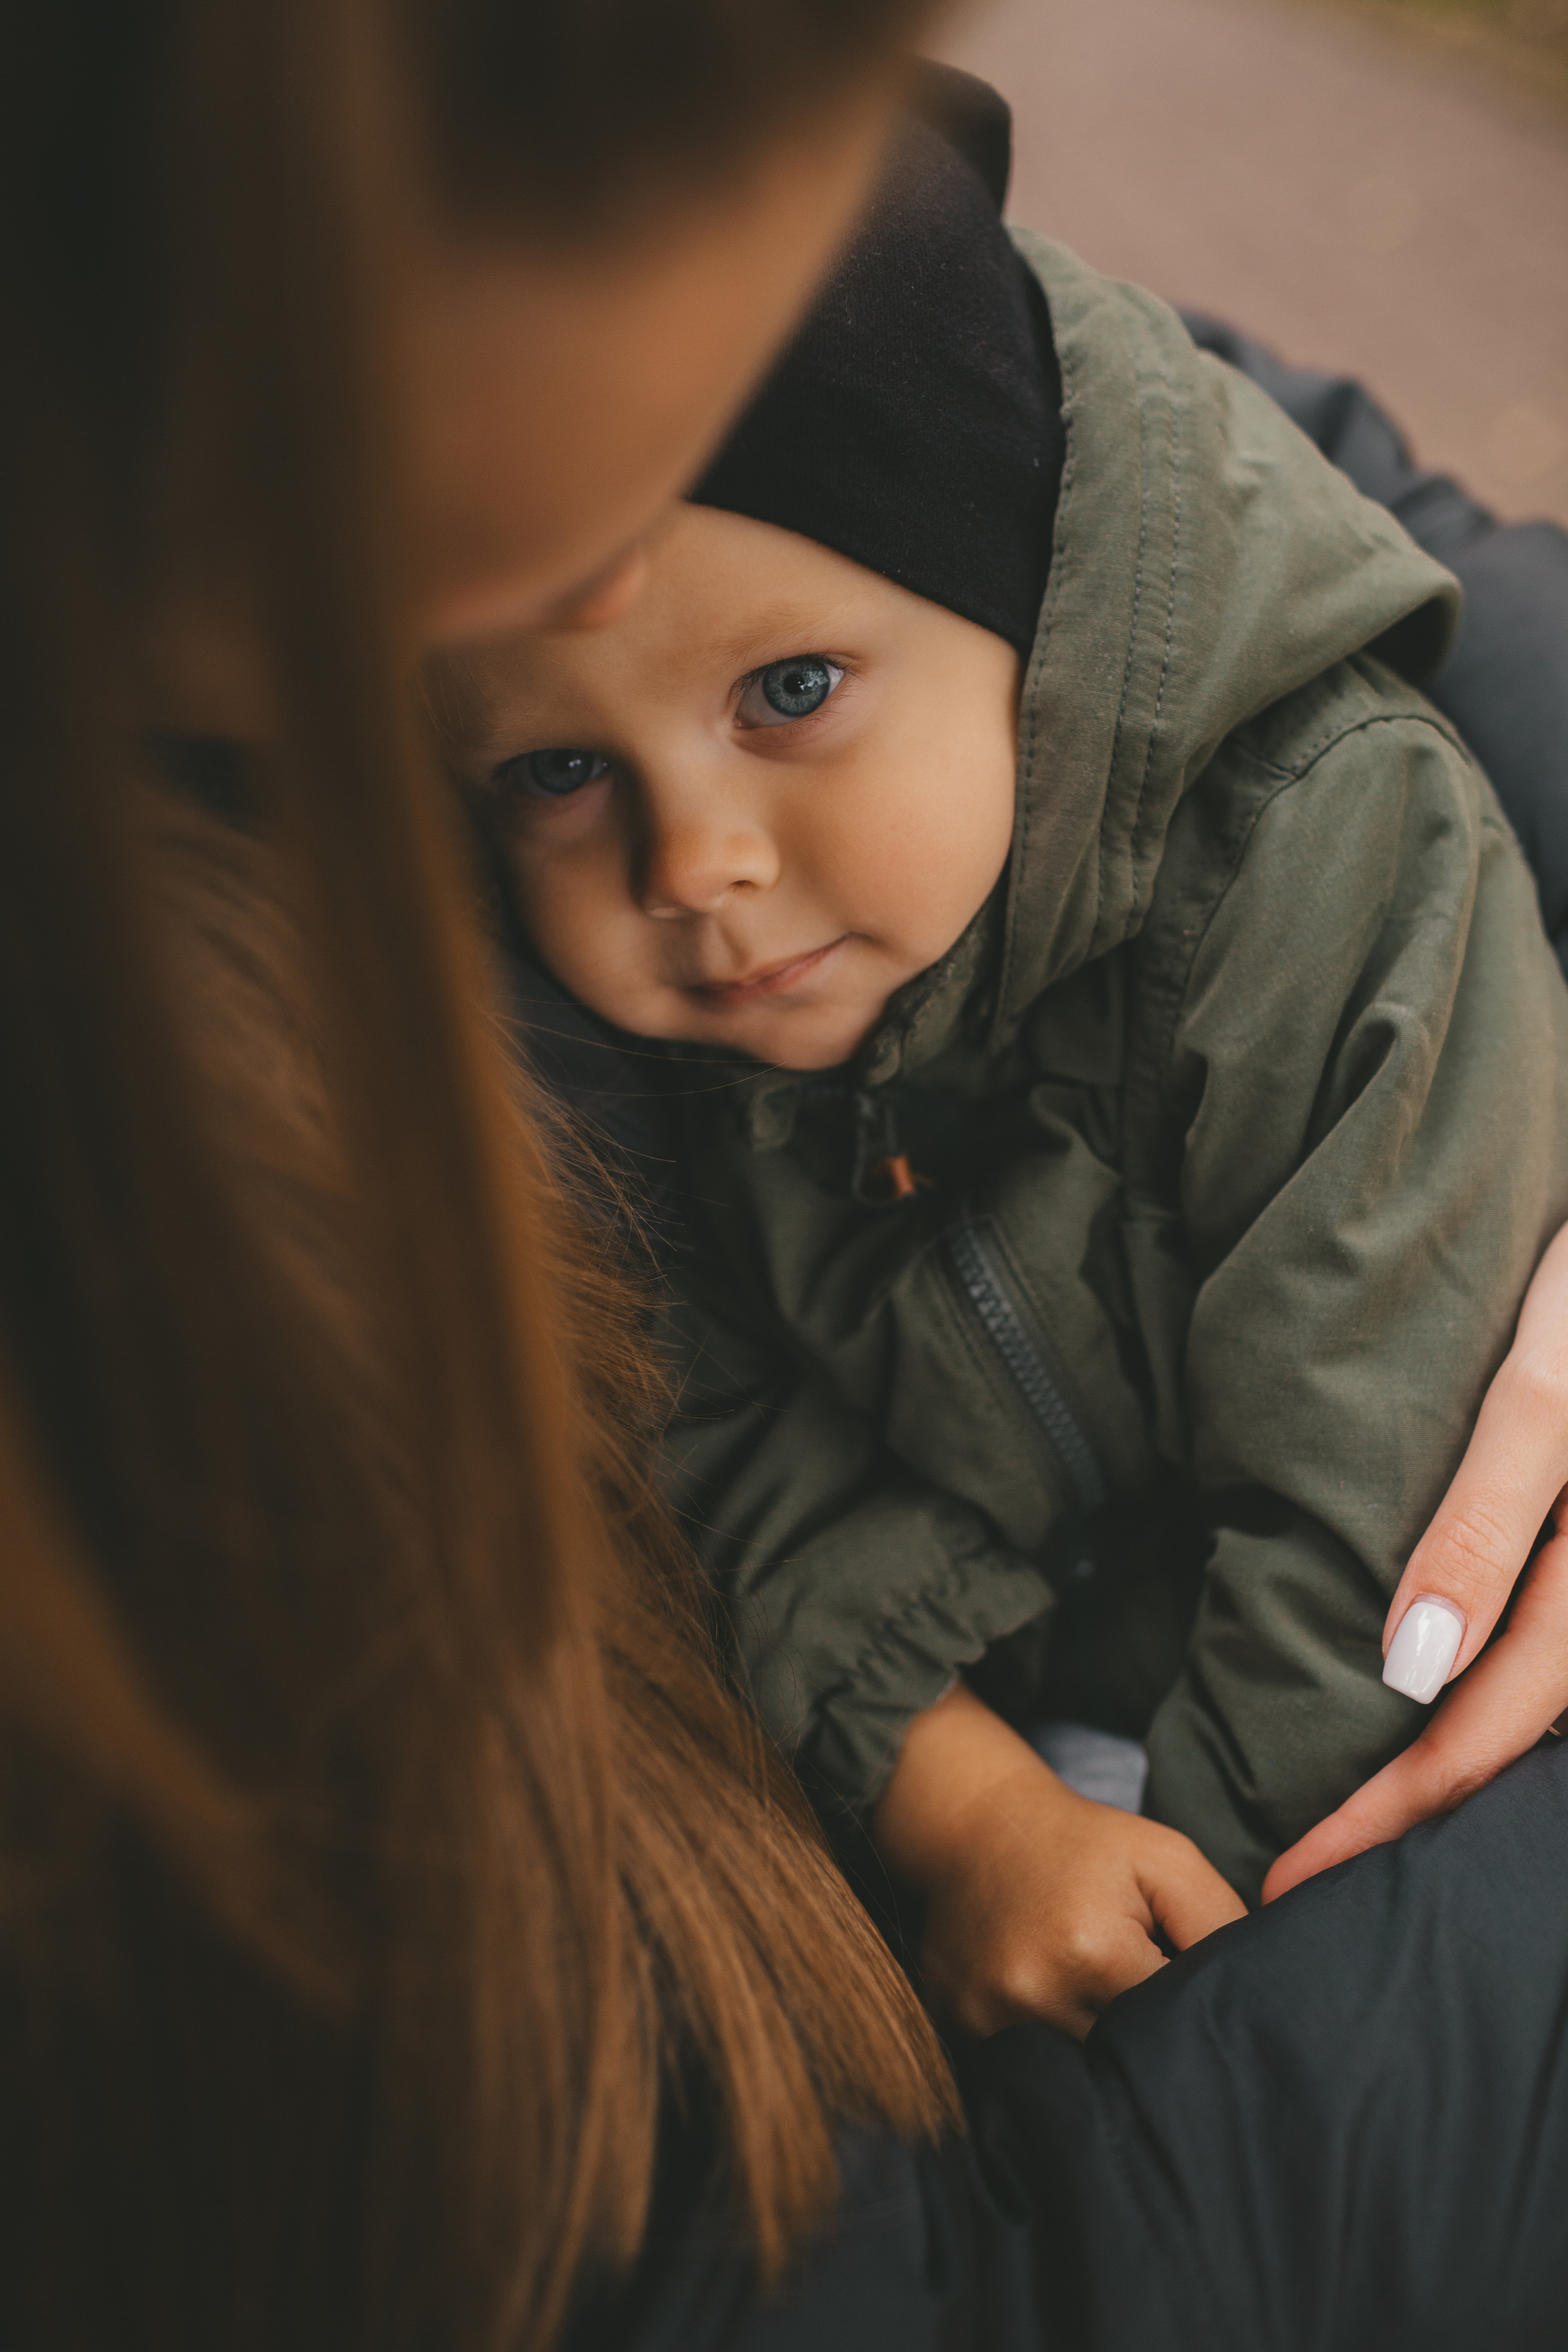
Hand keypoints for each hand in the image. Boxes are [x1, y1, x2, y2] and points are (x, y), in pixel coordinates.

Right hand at [872, 1683, 1243, 2038]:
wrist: (978, 1829)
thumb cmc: (1084, 1845)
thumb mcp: (1167, 1859)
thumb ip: (1221, 1922)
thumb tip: (1269, 1989)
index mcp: (1092, 1951)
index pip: (1173, 2024)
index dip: (1192, 2014)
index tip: (1192, 1998)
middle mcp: (1034, 1995)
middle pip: (1125, 2061)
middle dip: (1150, 2042)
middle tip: (1152, 2006)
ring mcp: (988, 2020)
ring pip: (1079, 2076)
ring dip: (1102, 2055)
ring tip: (1105, 2006)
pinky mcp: (962, 2030)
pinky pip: (1028, 2069)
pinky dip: (1053, 2050)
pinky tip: (1058, 2008)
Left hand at [1263, 1221, 1567, 1903]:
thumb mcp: (1546, 1392)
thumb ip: (1486, 1523)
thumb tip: (1414, 1671)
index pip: (1487, 1730)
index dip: (1393, 1810)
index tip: (1296, 1875)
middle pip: (1510, 1738)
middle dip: (1409, 1816)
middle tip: (1301, 1878)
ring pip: (1532, 1706)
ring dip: (1446, 1775)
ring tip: (1350, 1828)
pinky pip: (1539, 1652)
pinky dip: (1478, 1705)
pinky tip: (1416, 1721)